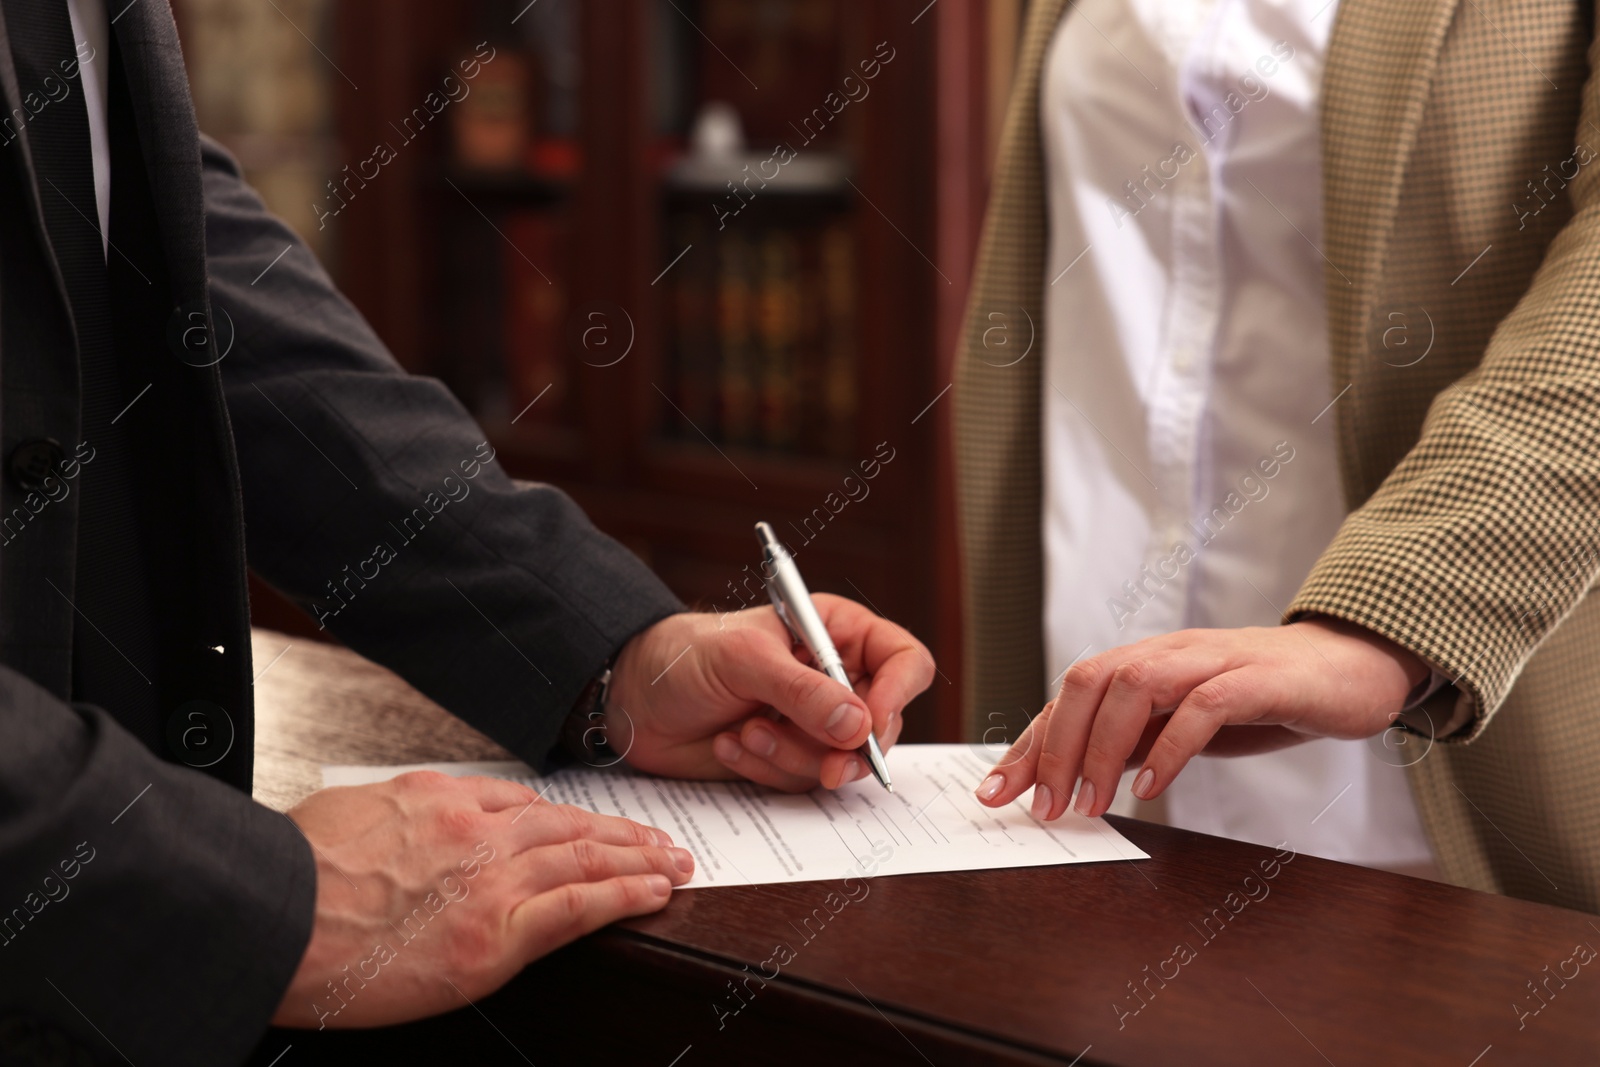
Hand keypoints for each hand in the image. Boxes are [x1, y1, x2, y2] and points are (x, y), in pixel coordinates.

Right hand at [271, 771, 693, 1028]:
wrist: (270, 917)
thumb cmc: (292, 872)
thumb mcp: (349, 814)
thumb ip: (398, 816)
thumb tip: (410, 824)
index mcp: (439, 800)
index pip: (525, 803)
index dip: (570, 816)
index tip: (593, 823)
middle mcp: (475, 832)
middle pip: (567, 825)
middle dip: (622, 833)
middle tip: (662, 839)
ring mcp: (489, 883)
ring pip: (584, 859)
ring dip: (638, 859)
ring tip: (674, 863)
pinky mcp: (491, 938)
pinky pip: (576, 910)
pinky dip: (623, 897)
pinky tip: (654, 893)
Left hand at [604, 596, 933, 791]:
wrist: (634, 697)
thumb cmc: (685, 655)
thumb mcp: (743, 659)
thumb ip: (801, 691)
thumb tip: (858, 725)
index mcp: (836, 632)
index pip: (903, 659)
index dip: (899, 693)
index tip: (870, 724)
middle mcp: (835, 677)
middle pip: (883, 723)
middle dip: (845, 747)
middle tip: (824, 766)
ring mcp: (814, 722)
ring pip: (843, 760)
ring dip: (794, 757)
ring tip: (746, 734)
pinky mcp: (790, 757)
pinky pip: (804, 780)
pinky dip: (769, 768)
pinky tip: (731, 745)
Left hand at [974, 617, 1427, 819]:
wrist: (1348, 668)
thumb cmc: (1261, 698)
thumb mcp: (1181, 725)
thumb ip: (1132, 741)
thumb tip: (1073, 775)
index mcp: (1144, 663)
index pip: (1068, 697)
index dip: (1028, 743)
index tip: (996, 792)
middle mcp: (1168, 653)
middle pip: (1087, 682)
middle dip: (1054, 746)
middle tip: (1044, 808)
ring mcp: (1211, 660)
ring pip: (1133, 686)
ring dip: (1102, 747)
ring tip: (1089, 803)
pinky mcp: (1257, 678)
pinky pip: (1202, 705)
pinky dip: (1171, 746)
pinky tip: (1153, 787)